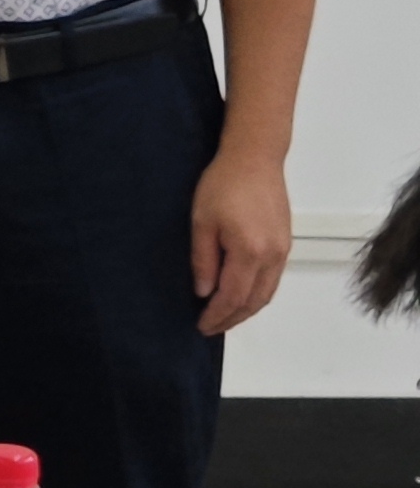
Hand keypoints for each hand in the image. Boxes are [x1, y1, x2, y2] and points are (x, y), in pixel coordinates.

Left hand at [192, 142, 293, 333]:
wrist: (255, 160)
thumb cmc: (222, 184)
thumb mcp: (202, 221)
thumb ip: (203, 260)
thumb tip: (204, 292)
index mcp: (249, 252)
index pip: (233, 297)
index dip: (217, 315)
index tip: (201, 326)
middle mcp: (272, 258)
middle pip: (254, 301)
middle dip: (232, 319)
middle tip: (211, 328)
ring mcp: (283, 253)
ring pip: (267, 294)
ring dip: (246, 310)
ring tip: (225, 318)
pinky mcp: (286, 245)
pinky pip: (272, 281)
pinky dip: (257, 295)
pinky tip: (242, 296)